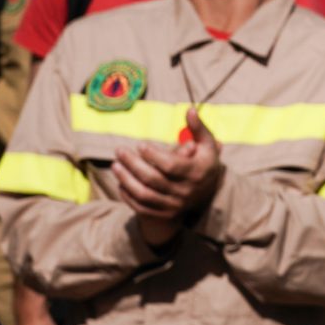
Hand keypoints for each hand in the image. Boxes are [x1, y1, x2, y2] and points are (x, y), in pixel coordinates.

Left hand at [115, 108, 224, 244]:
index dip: (153, 155)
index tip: (140, 145)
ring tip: (115, 165)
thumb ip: (198, 128)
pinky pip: (141, 207)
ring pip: (144, 194)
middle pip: (153, 179)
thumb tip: (189, 109)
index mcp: (196, 173)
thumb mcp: (207, 145)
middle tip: (119, 150)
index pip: (171, 165)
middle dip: (133, 164)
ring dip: (126, 180)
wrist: (209, 194)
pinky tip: (120, 182)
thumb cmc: (203, 162)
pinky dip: (128, 196)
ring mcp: (174, 205)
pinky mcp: (164, 214)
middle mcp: (185, 192)